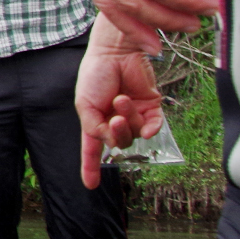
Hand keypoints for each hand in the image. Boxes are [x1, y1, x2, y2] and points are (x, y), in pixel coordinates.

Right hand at [76, 14, 165, 188]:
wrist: (116, 53)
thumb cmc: (95, 74)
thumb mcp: (85, 104)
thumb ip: (93, 127)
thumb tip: (110, 142)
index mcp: (95, 120)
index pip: (92, 148)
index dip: (90, 167)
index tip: (89, 185)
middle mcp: (115, 120)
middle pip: (119, 142)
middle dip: (117, 133)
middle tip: (115, 117)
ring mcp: (134, 115)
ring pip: (136, 134)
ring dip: (130, 120)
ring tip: (122, 99)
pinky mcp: (151, 107)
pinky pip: (154, 127)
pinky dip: (150, 127)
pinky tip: (147, 120)